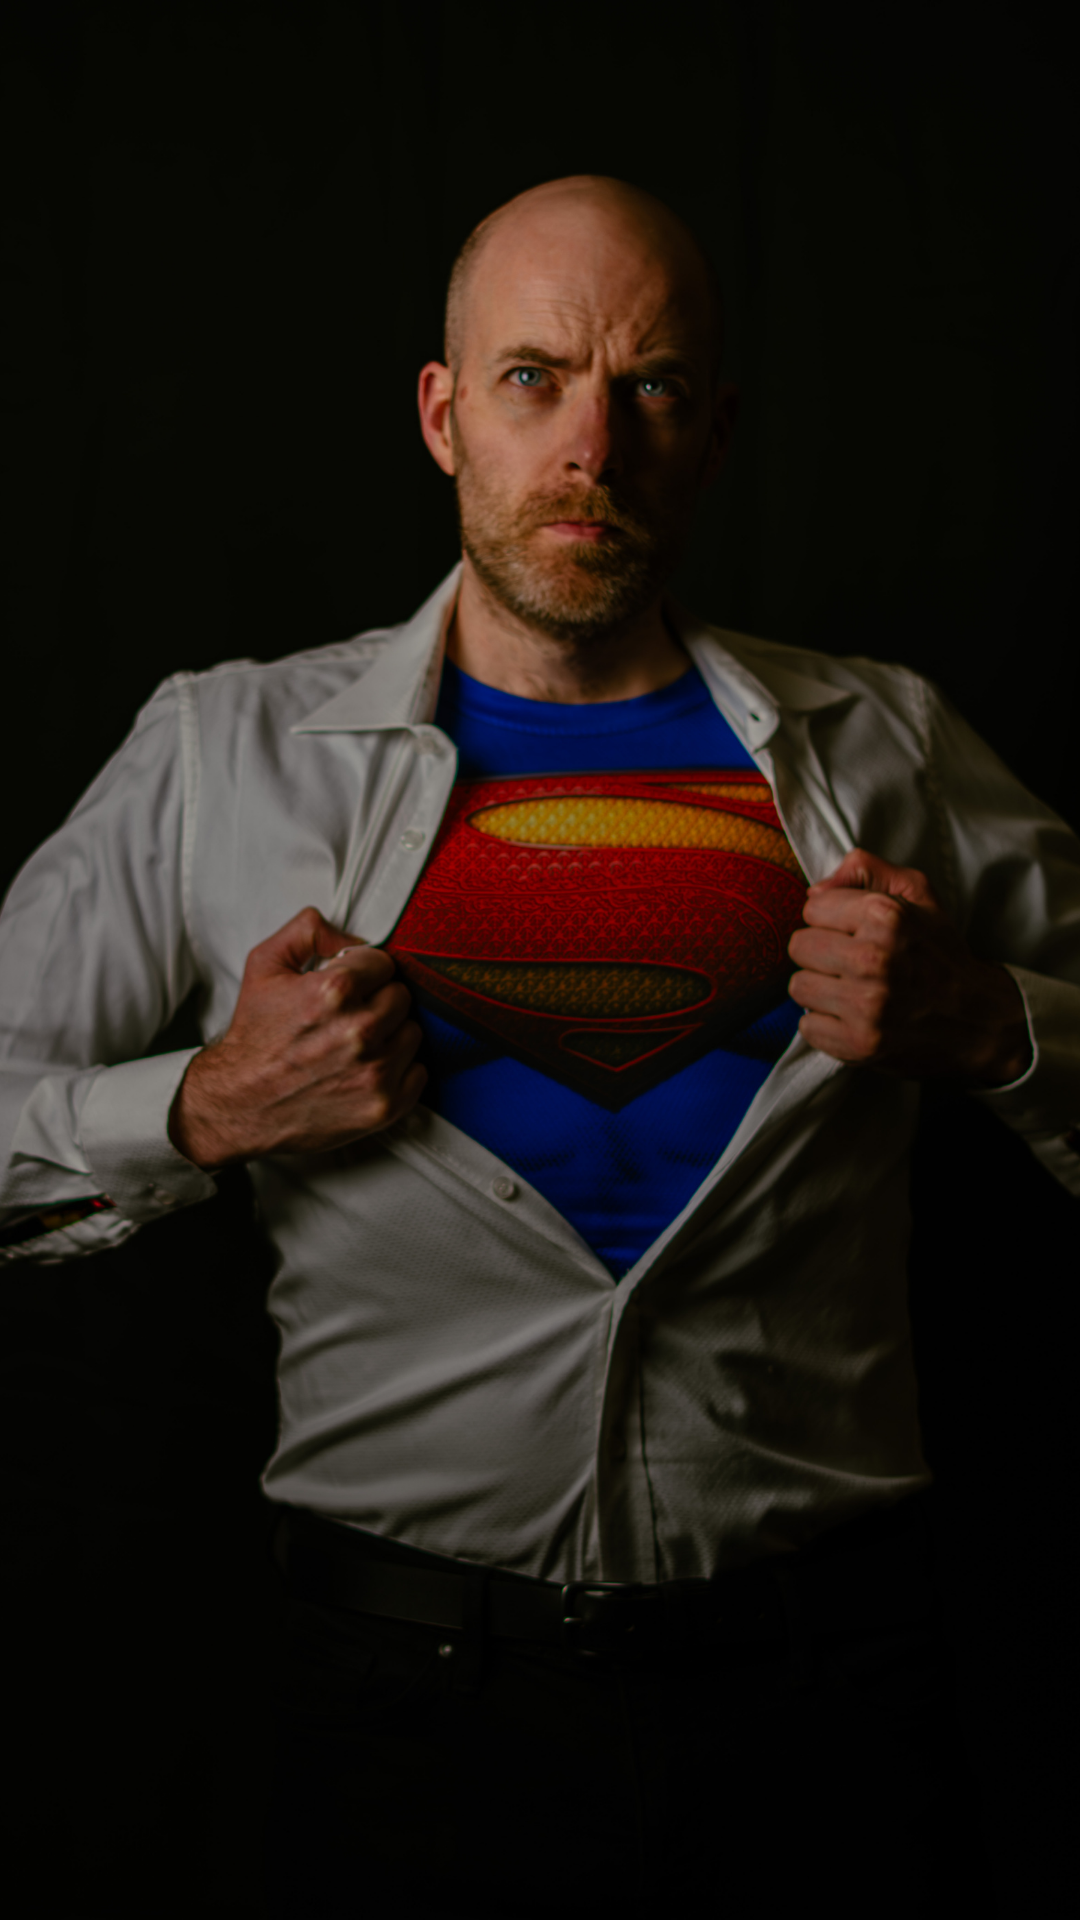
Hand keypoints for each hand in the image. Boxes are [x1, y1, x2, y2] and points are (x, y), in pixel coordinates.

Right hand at [168, 907, 425, 1166]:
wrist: (241, 1104)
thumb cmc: (254, 1037)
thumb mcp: (265, 966)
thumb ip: (308, 931)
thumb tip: (352, 938)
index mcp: (333, 992)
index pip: (383, 963)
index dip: (364, 972)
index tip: (350, 987)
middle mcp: (359, 1031)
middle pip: (401, 996)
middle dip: (378, 1001)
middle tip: (350, 1016)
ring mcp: (374, 1072)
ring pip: (412, 1032)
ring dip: (390, 1035)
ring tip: (357, 1044)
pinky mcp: (383, 1106)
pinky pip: (417, 1072)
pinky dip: (398, 1070)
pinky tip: (367, 1069)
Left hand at [787, 849, 1031, 1085]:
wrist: (976, 1019)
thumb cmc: (939, 952)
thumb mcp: (917, 893)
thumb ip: (865, 870)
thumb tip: (814, 891)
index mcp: (887, 916)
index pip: (812, 908)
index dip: (832, 919)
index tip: (855, 932)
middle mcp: (875, 959)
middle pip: (799, 946)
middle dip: (821, 953)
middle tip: (852, 963)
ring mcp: (867, 1006)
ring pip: (798, 987)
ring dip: (820, 989)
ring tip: (853, 990)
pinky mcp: (859, 1044)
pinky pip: (807, 1027)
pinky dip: (826, 1025)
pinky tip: (854, 1018)